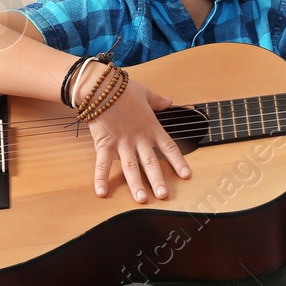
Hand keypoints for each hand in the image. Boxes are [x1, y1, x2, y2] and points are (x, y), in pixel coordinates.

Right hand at [82, 67, 191, 202]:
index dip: (178, 162)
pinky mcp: (104, 144)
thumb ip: (158, 101)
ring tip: (141, 199)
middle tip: (163, 196)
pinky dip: (101, 178)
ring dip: (136, 184)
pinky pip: (102, 164)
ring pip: (130, 167)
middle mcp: (138, 139)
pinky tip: (101, 192)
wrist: (100, 86)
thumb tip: (169, 101)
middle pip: (151, 163)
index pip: (169, 147)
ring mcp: (121, 143)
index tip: (186, 175)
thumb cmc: (122, 88)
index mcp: (151, 128)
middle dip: (158, 180)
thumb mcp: (145, 93)